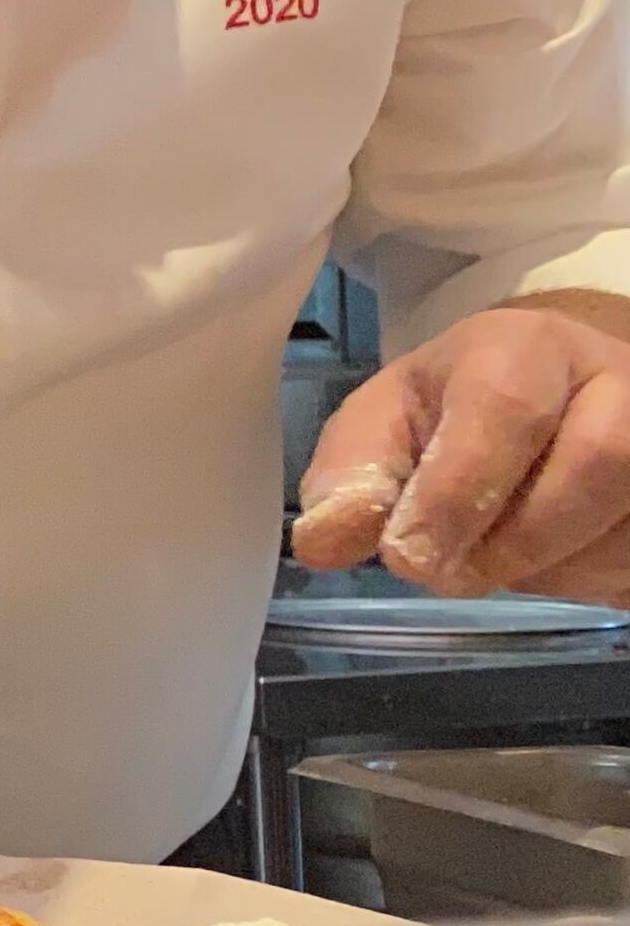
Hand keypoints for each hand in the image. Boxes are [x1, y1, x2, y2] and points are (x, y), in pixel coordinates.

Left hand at [293, 294, 629, 597]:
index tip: (410, 557)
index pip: (507, 407)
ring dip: (560, 564)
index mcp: (522, 348)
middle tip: (454, 571)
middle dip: (517, 539)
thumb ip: (353, 480)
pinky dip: (601, 578)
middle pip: (603, 459)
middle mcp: (616, 376)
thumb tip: (324, 541)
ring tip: (501, 561)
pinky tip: (560, 563)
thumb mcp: (385, 427)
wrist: (553, 400)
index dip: (458, 492)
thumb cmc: (454, 413)